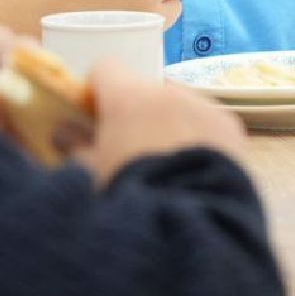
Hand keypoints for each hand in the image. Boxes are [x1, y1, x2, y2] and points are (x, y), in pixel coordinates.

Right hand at [74, 60, 246, 184]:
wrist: (190, 227)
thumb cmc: (130, 199)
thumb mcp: (91, 177)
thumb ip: (74, 147)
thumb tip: (61, 131)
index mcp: (129, 98)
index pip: (106, 68)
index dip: (97, 90)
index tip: (94, 116)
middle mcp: (169, 92)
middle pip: (146, 92)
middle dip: (136, 115)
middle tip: (130, 153)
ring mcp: (205, 107)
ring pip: (179, 107)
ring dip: (169, 126)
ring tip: (167, 170)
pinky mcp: (233, 129)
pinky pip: (209, 125)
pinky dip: (201, 141)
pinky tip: (195, 174)